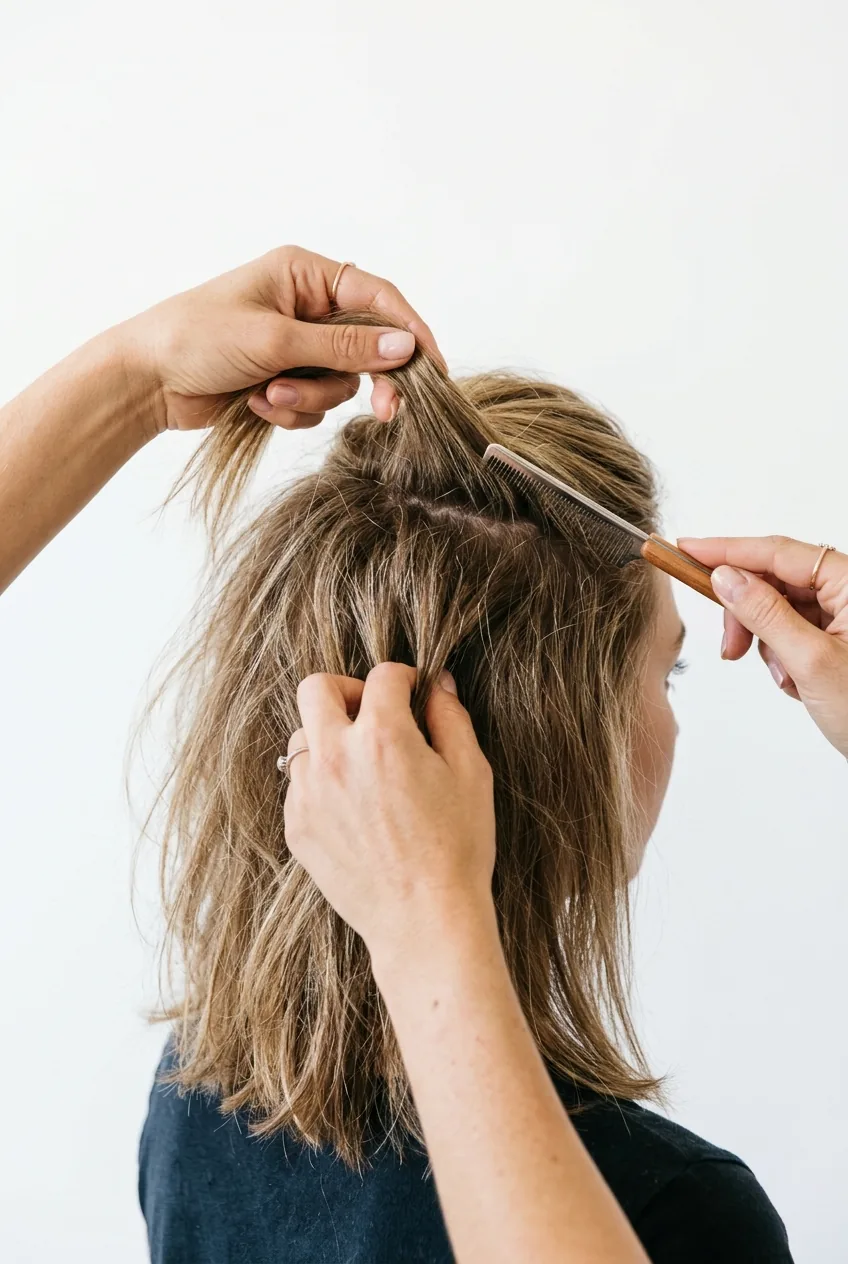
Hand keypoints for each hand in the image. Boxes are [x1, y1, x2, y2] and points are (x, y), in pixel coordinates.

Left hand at [122, 245, 443, 434]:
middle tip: (384, 412)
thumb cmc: (198, 339)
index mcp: (305, 274)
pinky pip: (315, 403)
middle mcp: (306, 305)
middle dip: (366, 379)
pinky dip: (292, 411)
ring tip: (267, 395)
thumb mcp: (276, 340)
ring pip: (340, 382)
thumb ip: (344, 347)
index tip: (432, 369)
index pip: (378, 298)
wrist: (146, 380)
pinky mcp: (283, 379)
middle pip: (368, 345)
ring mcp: (295, 345)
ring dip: (309, 397)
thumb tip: (404, 347)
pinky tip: (255, 404)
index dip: (411, 332)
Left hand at [282, 664, 495, 968]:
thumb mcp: (471, 774)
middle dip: (346, 690)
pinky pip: (298, 784)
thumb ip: (451, 717)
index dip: (405, 679)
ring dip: (330, 739)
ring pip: (302, 737)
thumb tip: (437, 685)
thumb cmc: (457, 848)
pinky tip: (356, 808)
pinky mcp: (296, 826)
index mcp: (383, 738)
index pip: (382, 676)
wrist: (424, 921)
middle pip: (315, 688)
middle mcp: (335, 758)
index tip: (414, 694)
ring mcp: (308, 794)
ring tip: (365, 767)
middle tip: (373, 714)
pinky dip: (321, 782)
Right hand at [678, 535, 847, 756]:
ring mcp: (845, 613)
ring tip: (782, 677)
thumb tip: (725, 578)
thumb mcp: (812, 662)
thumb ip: (765, 614)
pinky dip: (782, 655)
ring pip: (779, 607)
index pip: (778, 552)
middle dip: (747, 613)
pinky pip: (792, 630)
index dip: (727, 550)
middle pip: (774, 579)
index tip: (686, 549)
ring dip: (767, 641)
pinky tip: (795, 682)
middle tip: (731, 649)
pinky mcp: (839, 635)